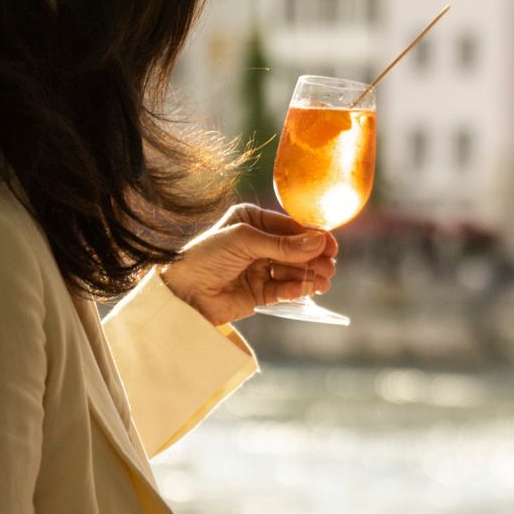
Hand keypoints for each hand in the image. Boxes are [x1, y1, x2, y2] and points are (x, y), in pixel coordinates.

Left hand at [162, 204, 338, 325]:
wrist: (183, 293)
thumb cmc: (206, 257)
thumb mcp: (244, 241)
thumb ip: (282, 244)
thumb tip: (318, 242)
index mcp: (252, 221)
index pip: (290, 227)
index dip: (311, 237)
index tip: (330, 246)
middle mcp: (257, 243)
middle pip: (295, 250)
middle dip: (313, 258)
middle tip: (329, 267)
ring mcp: (259, 268)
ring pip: (292, 270)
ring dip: (309, 275)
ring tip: (323, 281)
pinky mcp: (259, 292)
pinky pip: (283, 289)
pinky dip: (297, 289)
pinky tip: (308, 289)